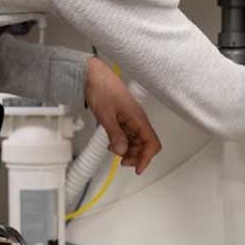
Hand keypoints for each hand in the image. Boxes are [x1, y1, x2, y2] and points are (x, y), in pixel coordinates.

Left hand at [84, 58, 161, 174]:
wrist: (92, 74)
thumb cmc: (101, 88)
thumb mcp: (106, 116)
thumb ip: (115, 135)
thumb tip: (121, 151)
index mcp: (138, 118)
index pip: (151, 143)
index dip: (146, 158)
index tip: (137, 169)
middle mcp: (138, 119)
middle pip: (146, 144)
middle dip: (136, 156)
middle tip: (122, 162)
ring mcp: (132, 118)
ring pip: (137, 141)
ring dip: (129, 150)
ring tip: (116, 152)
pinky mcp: (124, 117)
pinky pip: (129, 134)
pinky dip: (123, 143)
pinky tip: (114, 144)